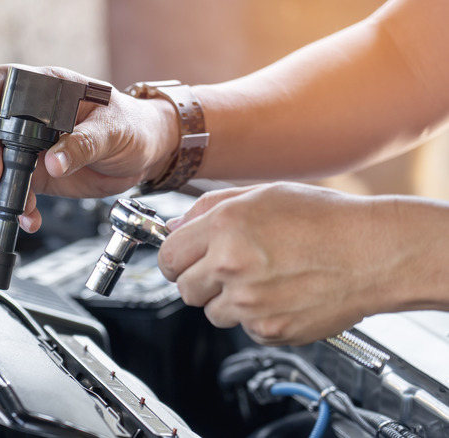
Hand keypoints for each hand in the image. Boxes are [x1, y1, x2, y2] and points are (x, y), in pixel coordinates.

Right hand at [0, 64, 178, 231]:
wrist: (146, 154)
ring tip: (22, 203)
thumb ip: (84, 143)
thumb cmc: (134, 126)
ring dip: (3, 185)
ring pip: (0, 162)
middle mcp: (34, 116)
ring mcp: (35, 146)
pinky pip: (21, 189)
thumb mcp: (113, 130)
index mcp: (49, 90)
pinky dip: (22, 206)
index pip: (3, 83)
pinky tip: (31, 216)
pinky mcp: (41, 173)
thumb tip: (55, 161)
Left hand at [158, 182, 417, 345]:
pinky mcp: (268, 330)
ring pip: (211, 312)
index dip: (173, 259)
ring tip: (262, 279)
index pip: (167, 255)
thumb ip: (209, 209)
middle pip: (183, 288)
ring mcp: (248, 303)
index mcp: (224, 226)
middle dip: (198, 280)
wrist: (374, 253)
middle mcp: (230, 265)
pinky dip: (256, 316)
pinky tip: (282, 294)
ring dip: (227, 300)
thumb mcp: (262, 195)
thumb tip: (172, 226)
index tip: (181, 261)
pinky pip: (244, 328)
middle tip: (226, 269)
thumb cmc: (324, 219)